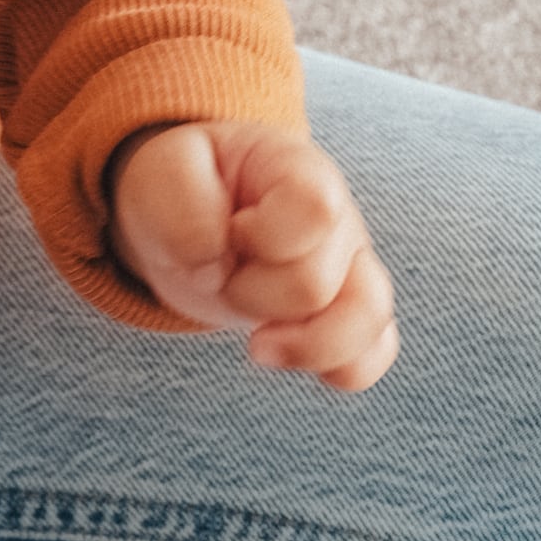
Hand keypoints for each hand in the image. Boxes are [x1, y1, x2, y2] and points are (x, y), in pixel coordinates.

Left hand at [112, 117, 398, 389]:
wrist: (193, 212)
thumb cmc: (186, 187)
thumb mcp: (164, 172)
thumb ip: (184, 206)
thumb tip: (216, 268)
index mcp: (298, 170)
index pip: (316, 208)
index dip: (263, 236)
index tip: (227, 232)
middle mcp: (338, 219)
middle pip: (315, 284)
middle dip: (249, 294)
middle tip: (220, 275)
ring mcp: (350, 267)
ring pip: (368, 320)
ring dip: (300, 345)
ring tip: (257, 344)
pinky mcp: (347, 312)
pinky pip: (376, 351)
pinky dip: (342, 369)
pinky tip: (292, 358)